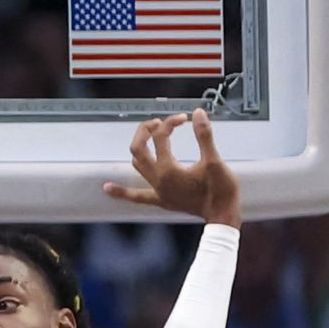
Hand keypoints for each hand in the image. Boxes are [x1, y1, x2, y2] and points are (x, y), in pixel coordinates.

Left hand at [105, 109, 241, 227]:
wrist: (221, 214)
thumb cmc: (220, 190)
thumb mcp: (214, 159)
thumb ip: (204, 135)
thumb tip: (198, 113)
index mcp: (168, 169)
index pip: (161, 136)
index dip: (171, 122)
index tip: (185, 118)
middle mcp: (158, 180)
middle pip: (138, 148)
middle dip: (145, 131)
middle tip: (158, 122)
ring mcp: (157, 191)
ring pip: (137, 166)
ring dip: (139, 149)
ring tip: (148, 136)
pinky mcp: (161, 200)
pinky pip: (136, 196)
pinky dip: (121, 191)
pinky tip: (107, 188)